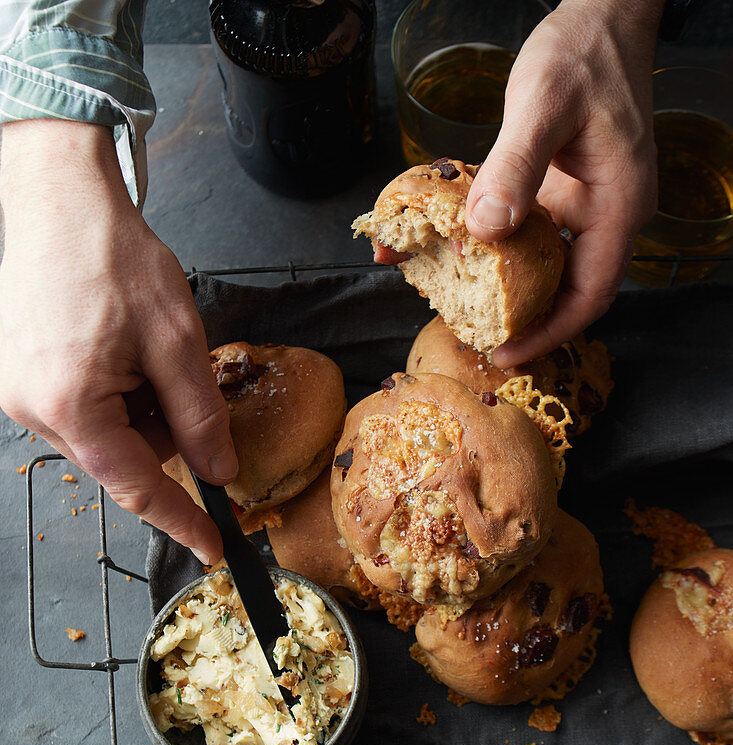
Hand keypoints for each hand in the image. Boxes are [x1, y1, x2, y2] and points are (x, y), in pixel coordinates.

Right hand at [0, 120, 235, 563]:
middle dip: (165, 438)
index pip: (137, 487)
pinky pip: (81, 412)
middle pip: (120, 461)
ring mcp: (18, 394)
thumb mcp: (177, 342)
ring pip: (103, 436)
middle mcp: (32, 410)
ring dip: (140, 413)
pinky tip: (122, 351)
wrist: (59, 199)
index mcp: (71, 407)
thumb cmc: (112, 257)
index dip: (181, 520)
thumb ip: (200, 418)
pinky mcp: (18, 377)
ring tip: (145, 351)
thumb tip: (218, 471)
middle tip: (184, 386)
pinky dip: (116, 397)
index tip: (213, 546)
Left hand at [465, 0, 663, 367]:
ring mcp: (586, 207)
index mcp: (619, 206)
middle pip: (572, 293)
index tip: (507, 352)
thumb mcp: (543, 104)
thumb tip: (487, 229)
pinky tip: (467, 258)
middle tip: (479, 342)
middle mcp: (607, 215)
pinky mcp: (564, 194)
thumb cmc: (580, 54)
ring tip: (468, 313)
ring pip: (553, 270)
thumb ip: (517, 165)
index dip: (550, 331)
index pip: (591, 294)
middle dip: (529, 323)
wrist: (599, 19)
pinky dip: (504, 255)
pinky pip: (536, 239)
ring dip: (514, 294)